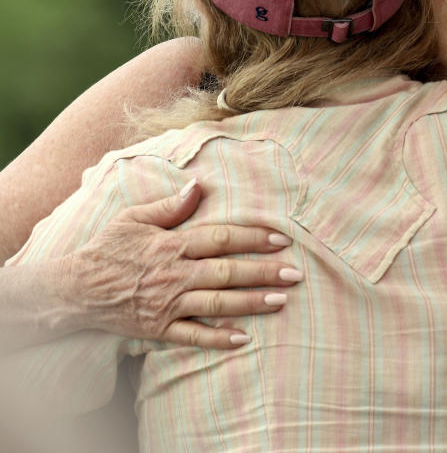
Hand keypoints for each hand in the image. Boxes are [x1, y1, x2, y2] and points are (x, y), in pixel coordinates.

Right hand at [58, 178, 301, 348]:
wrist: (74, 290)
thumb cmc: (107, 249)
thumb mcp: (133, 218)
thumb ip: (169, 205)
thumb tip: (198, 185)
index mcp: (172, 245)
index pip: (221, 238)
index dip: (253, 237)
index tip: (281, 238)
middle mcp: (174, 274)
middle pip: (227, 272)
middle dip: (263, 272)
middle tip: (295, 274)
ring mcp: (168, 303)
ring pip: (217, 303)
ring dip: (251, 303)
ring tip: (281, 301)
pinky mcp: (159, 328)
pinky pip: (193, 336)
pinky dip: (218, 338)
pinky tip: (244, 338)